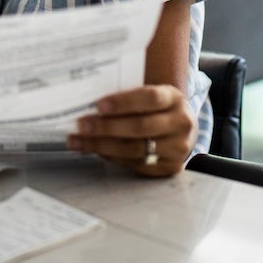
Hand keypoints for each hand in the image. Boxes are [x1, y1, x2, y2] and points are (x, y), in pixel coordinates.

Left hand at [67, 84, 196, 176]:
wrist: (183, 129)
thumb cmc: (158, 108)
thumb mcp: (151, 94)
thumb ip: (128, 97)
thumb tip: (90, 105)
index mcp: (174, 98)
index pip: (149, 98)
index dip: (123, 102)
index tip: (98, 105)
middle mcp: (180, 124)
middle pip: (140, 127)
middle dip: (106, 127)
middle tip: (82, 125)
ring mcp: (177, 148)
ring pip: (135, 149)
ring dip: (102, 145)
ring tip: (79, 141)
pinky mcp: (170, 168)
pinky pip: (135, 164)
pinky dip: (112, 157)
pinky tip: (95, 150)